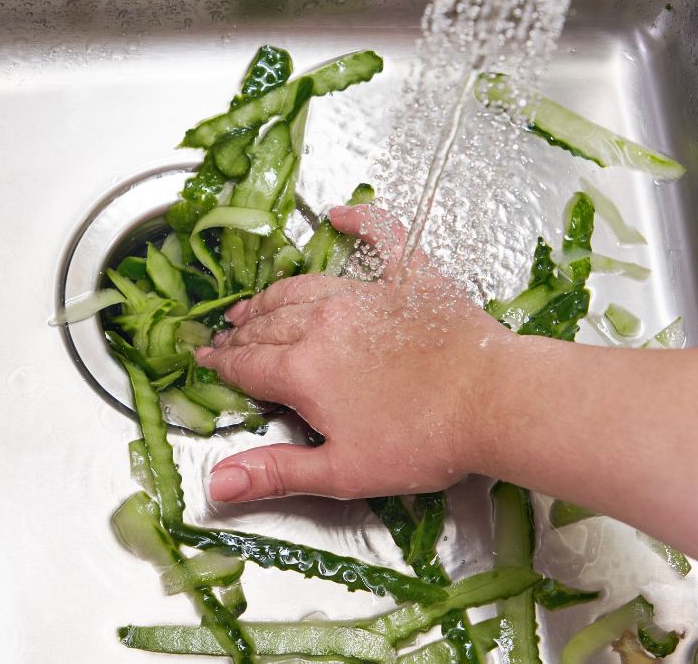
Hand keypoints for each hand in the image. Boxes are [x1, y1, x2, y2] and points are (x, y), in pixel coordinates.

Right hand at [195, 204, 513, 501]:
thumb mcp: (341, 472)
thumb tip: (216, 483)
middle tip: (225, 335)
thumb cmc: (422, 442)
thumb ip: (275, 473)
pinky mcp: (410, 279)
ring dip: (272, 296)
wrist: (494, 402)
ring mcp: (365, 295)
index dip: (220, 364)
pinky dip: (360, 221)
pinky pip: (381, 237)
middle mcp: (323, 323)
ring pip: (302, 288)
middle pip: (268, 324)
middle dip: (241, 331)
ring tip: (255, 302)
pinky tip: (341, 213)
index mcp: (303, 370)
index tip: (203, 360)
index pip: (247, 364)